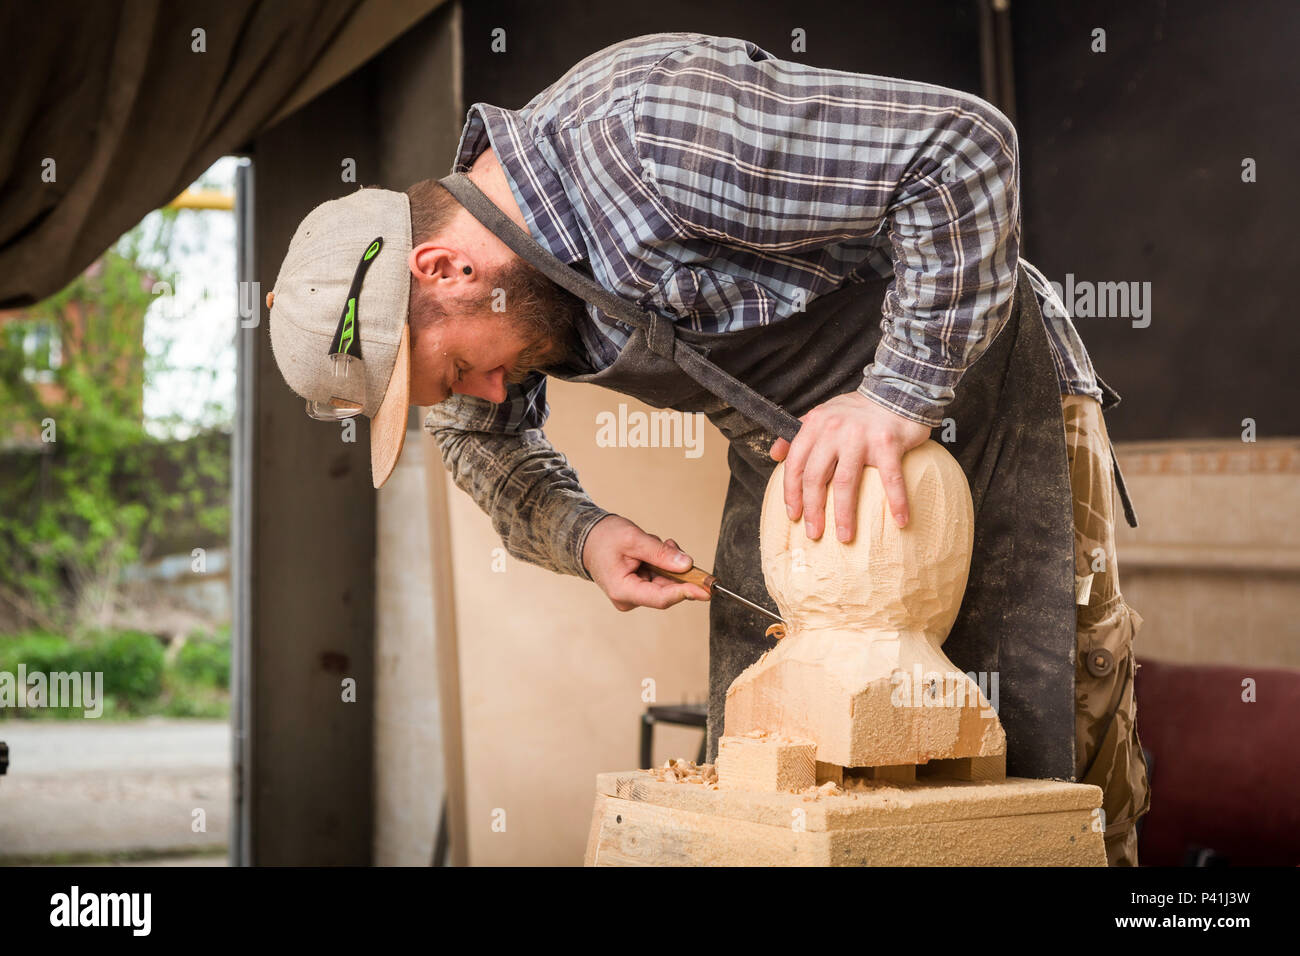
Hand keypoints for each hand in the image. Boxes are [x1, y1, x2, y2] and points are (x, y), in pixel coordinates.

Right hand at [582, 515, 712, 610]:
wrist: (586, 539)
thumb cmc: (604, 538)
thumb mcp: (634, 539)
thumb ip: (660, 553)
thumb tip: (686, 565)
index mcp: (623, 590)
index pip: (661, 598)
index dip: (685, 592)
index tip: (706, 589)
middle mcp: (629, 599)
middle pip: (666, 590)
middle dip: (676, 569)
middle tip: (672, 545)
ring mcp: (634, 595)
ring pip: (665, 583)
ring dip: (667, 563)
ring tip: (653, 544)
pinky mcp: (638, 590)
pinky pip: (659, 579)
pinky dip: (662, 564)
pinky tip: (652, 550)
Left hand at [769, 391, 930, 539]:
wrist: (897, 391)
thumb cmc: (857, 410)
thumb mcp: (821, 415)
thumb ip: (796, 434)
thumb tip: (774, 454)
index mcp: (815, 426)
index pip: (795, 465)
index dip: (791, 493)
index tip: (794, 515)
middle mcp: (834, 431)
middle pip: (816, 478)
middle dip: (813, 509)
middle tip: (814, 533)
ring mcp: (861, 437)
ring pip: (846, 483)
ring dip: (845, 514)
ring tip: (844, 536)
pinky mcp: (888, 443)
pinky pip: (891, 478)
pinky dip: (897, 501)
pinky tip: (900, 520)